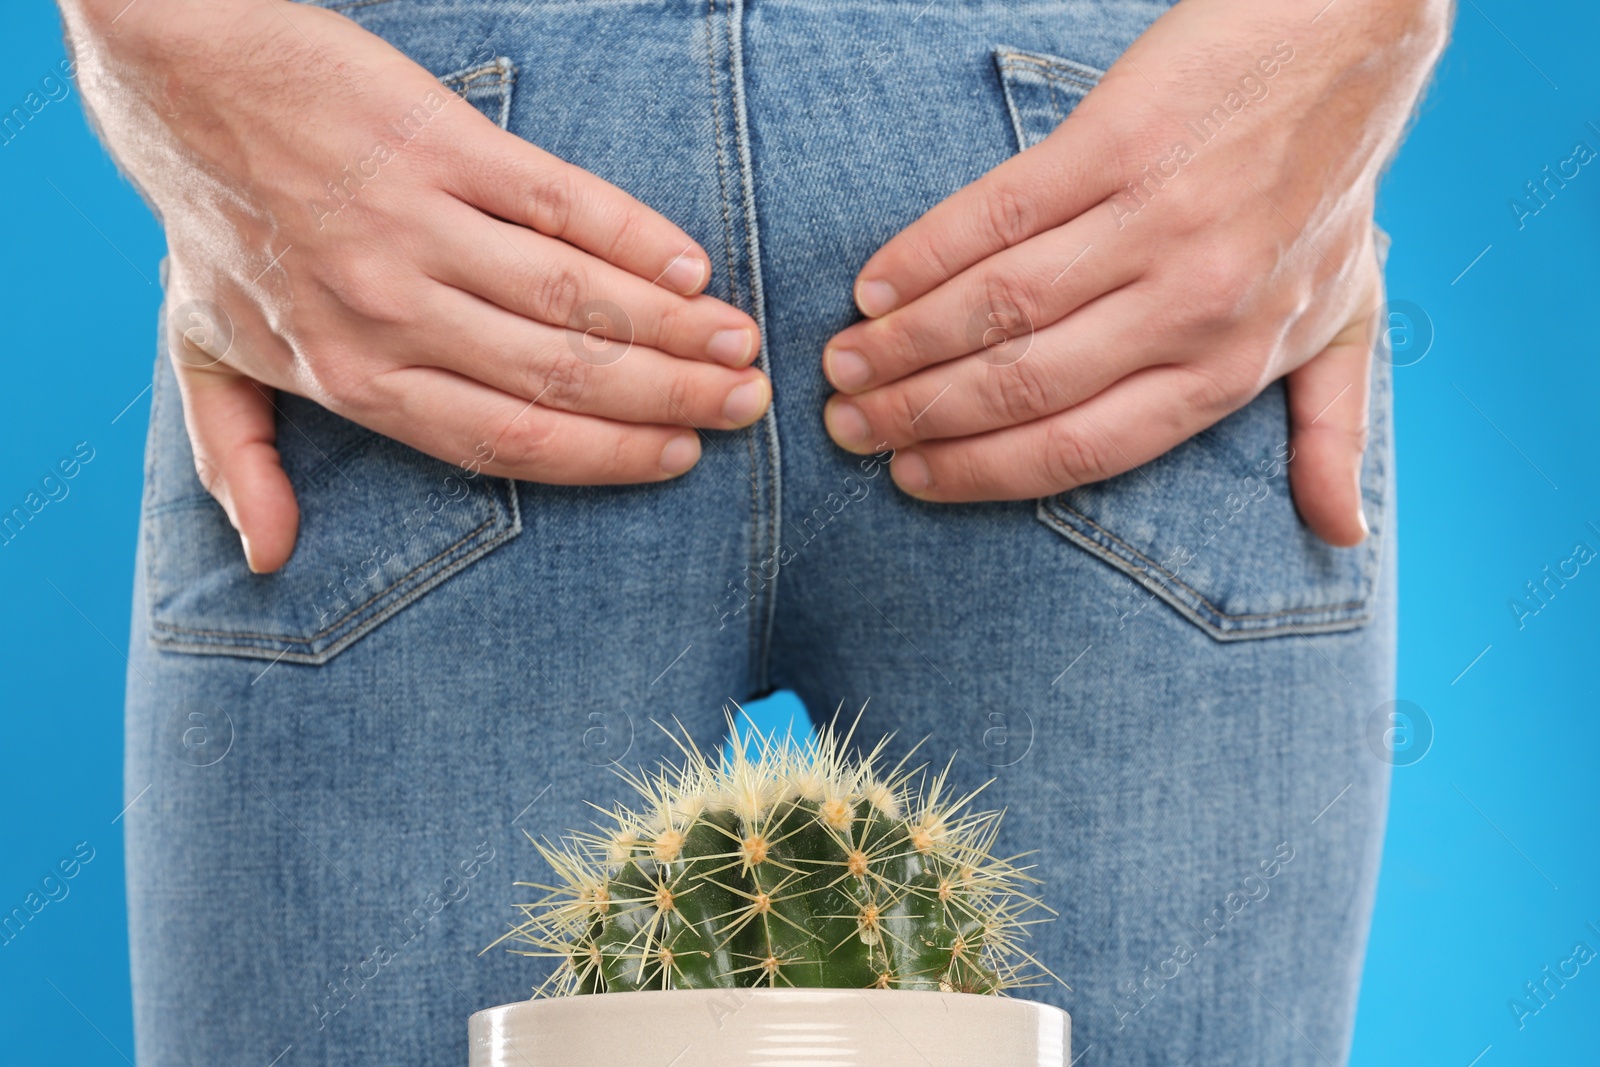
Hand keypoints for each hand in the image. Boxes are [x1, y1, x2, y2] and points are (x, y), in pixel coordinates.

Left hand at [63, 0, 766, 571]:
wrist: (178, 79)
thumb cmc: (209, 224)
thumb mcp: (204, 353)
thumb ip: (239, 458)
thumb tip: (267, 558)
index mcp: (351, 377)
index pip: (504, 438)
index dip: (604, 455)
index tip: (678, 456)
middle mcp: (392, 311)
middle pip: (558, 374)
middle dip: (667, 397)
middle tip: (745, 404)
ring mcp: (419, 225)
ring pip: (570, 295)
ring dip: (668, 324)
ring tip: (739, 343)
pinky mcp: (441, 145)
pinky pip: (556, 200)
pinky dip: (630, 234)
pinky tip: (688, 263)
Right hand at [820, 0, 1448, 545]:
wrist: (1352, 38)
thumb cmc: (1334, 190)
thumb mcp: (1346, 320)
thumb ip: (1329, 429)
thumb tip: (1341, 534)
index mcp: (1230, 366)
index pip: (1082, 449)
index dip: (983, 471)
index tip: (913, 478)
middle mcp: (1190, 306)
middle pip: (1025, 386)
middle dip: (920, 416)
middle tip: (848, 427)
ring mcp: (1154, 221)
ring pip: (1002, 309)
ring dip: (906, 343)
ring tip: (843, 365)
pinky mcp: (1121, 140)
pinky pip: (1001, 215)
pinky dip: (926, 254)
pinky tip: (875, 284)